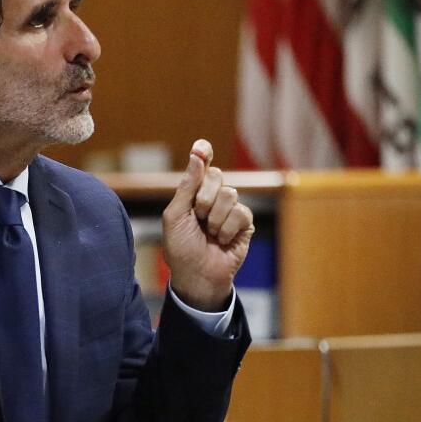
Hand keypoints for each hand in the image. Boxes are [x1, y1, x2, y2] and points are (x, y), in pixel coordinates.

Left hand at [161, 140, 253, 310]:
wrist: (196, 275)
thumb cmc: (180, 248)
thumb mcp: (175, 216)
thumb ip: (187, 187)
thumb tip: (197, 156)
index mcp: (194, 193)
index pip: (202, 166)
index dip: (203, 153)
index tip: (201, 147)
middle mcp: (213, 197)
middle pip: (217, 176)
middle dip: (204, 198)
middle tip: (197, 217)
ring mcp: (230, 209)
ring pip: (230, 194)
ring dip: (214, 217)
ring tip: (209, 233)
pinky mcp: (245, 223)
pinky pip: (241, 212)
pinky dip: (227, 228)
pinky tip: (222, 240)